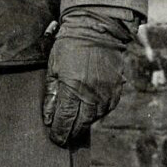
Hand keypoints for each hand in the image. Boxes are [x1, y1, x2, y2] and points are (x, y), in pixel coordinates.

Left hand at [42, 7, 135, 146]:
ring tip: (76, 124)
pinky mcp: (116, 88)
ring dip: (84, 123)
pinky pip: (107, 108)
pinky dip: (98, 113)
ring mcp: (106, 92)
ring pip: (95, 118)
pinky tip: (90, 111)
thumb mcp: (54, 67)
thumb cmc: (70, 44)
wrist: (97, 27)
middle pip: (81, 123)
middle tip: (64, 136)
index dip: (59, 132)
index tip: (55, 138)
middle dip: (71, 132)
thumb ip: (52, 94)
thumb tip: (49, 117)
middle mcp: (91, 94)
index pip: (65, 120)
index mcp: (73, 88)